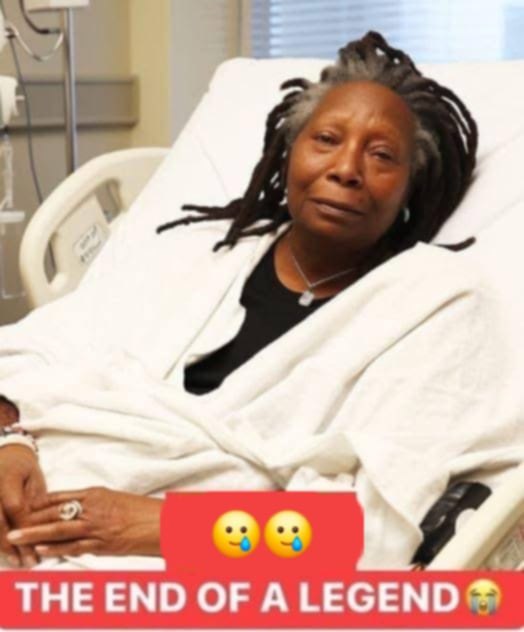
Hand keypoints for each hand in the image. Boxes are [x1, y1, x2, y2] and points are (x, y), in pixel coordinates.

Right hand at [0, 445, 46, 567]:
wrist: (5, 457)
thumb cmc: (23, 469)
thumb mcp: (34, 480)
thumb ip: (36, 501)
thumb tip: (48, 525)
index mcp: (7, 478)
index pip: (15, 507)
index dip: (26, 526)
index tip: (39, 542)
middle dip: (13, 544)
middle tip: (27, 560)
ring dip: (3, 547)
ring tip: (17, 561)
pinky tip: (6, 552)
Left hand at [7, 487, 162, 558]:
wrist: (163, 522)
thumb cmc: (144, 511)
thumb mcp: (118, 500)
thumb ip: (97, 505)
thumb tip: (79, 512)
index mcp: (98, 493)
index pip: (62, 497)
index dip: (41, 503)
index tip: (25, 507)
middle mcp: (95, 508)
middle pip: (56, 513)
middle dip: (32, 519)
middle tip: (12, 523)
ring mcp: (98, 526)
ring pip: (60, 530)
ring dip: (36, 534)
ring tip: (17, 536)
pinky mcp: (103, 544)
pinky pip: (74, 546)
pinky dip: (56, 549)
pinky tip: (41, 550)